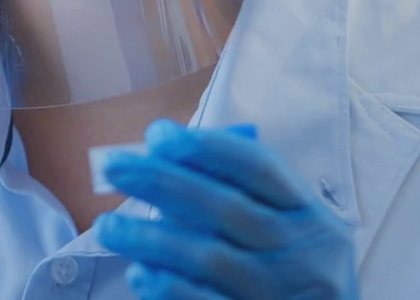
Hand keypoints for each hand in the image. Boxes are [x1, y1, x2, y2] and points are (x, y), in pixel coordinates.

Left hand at [94, 119, 357, 299]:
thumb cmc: (297, 272)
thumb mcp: (294, 230)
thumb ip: (248, 199)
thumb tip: (170, 166)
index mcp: (311, 216)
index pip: (260, 169)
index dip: (208, 148)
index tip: (158, 135)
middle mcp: (303, 253)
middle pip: (226, 208)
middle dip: (164, 182)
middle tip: (115, 168)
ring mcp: (281, 294)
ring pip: (211, 258)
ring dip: (152, 238)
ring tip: (108, 226)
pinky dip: (171, 289)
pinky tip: (140, 273)